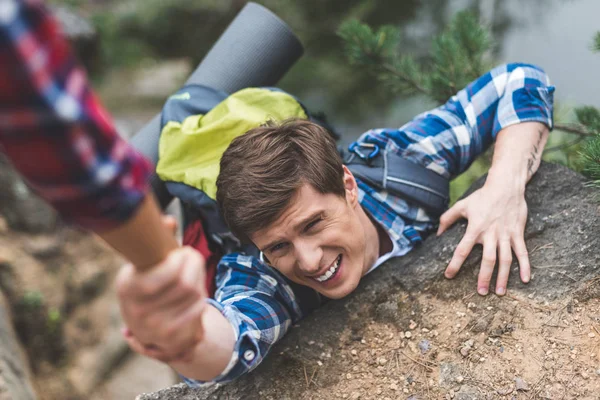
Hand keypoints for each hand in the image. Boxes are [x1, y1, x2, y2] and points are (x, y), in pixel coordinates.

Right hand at [116, 216, 207, 362]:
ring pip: (192, 294)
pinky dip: (201, 299)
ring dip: (199, 280)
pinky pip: (196, 310)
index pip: (162, 271)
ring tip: (196, 274)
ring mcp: (152, 326)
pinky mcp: (169, 337)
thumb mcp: (146, 267)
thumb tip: (168, 221)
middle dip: (194, 265)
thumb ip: (156, 244)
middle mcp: (135, 308)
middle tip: (195, 258)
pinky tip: (197, 294)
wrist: (151, 330)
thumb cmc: (151, 287)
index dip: (180, 259)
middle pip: (183, 281)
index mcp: (127, 285)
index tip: (186, 251)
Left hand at [436, 177, 529, 295]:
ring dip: (503, 277)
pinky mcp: (518, 233)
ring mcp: (506, 234)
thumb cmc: (482, 197)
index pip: (462, 249)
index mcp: (475, 228)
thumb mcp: (461, 205)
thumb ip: (447, 219)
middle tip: (481, 293)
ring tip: (500, 292)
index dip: (455, 264)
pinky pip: (523, 252)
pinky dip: (525, 266)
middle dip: (484, 277)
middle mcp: (491, 234)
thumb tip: (437, 233)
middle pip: (488, 259)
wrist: (506, 186)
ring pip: (505, 260)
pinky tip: (525, 280)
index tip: (449, 276)